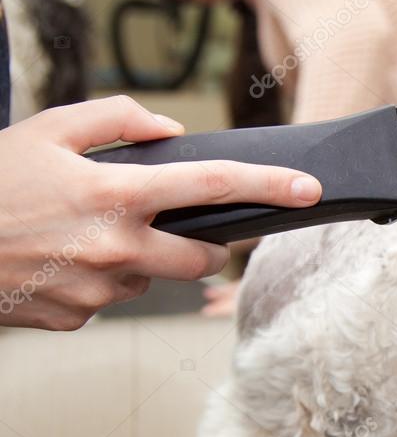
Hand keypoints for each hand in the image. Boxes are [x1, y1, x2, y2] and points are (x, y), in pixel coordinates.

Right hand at [0, 95, 321, 329]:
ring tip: (82, 236)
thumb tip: (170, 132)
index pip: (215, 188)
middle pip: (202, 258)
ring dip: (137, 259)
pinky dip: (97, 281)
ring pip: (150, 279)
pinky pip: (109, 299)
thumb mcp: (48, 129)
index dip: (269, 186)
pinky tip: (58, 261)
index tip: (309, 188)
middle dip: (205, 247)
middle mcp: (116, 248)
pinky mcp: (76, 317)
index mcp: (117, 195)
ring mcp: (97, 290)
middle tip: (179, 228)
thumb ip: (116, 119)